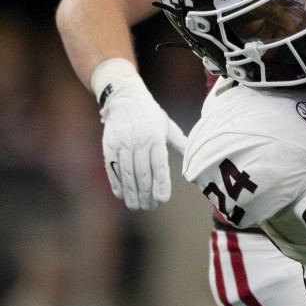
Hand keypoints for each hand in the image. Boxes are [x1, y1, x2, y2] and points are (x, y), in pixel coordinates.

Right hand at [93, 60, 187, 210]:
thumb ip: (180, 143)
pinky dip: (116, 183)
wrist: (124, 98)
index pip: (159, 166)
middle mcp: (139, 141)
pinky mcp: (109, 145)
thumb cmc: (151, 115)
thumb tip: (196, 158)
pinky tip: (121, 195)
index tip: (162, 200)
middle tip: (149, 207)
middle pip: (142, 173)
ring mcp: (122, 144)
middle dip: (145, 193)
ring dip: (131, 192)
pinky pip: (112, 168)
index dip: (160, 184)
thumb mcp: (168, 126)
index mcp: (156, 138)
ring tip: (136, 206)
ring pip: (127, 173)